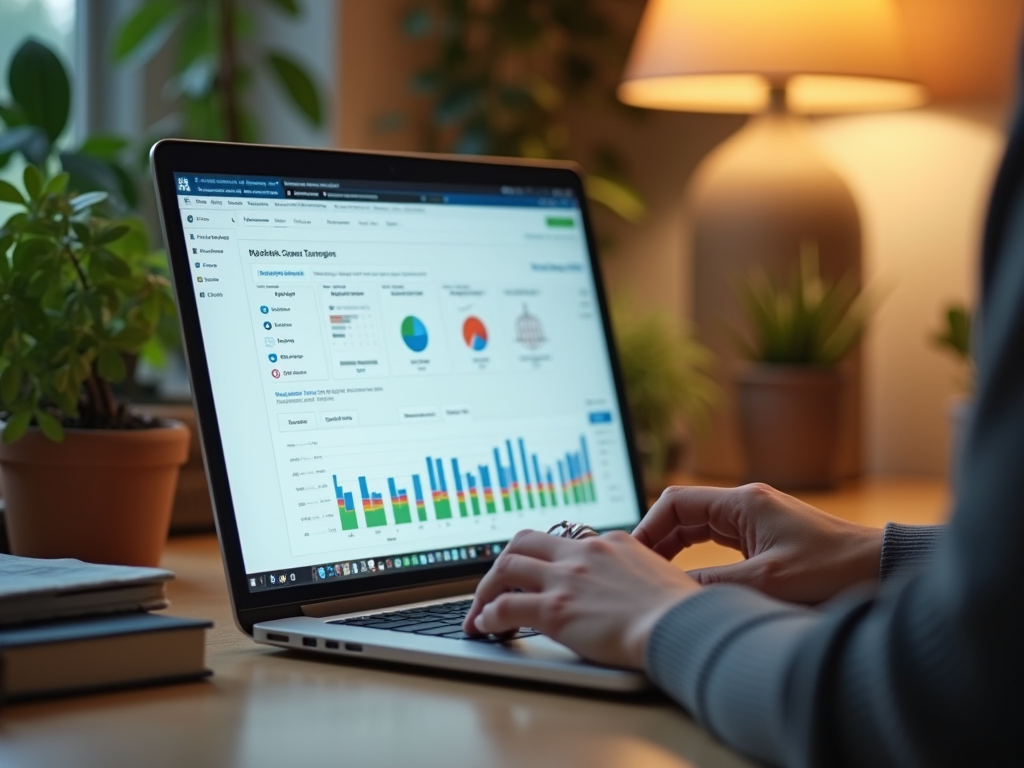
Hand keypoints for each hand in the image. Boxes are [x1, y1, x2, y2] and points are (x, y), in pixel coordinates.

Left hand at [462, 529, 699, 668]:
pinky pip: (506, 607)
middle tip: (495, 586)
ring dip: (486, 589)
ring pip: (506, 567)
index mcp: (611, 542)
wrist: (682, 626)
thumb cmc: (683, 612)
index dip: (542, 558)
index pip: (563, 541)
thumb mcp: (662, 576)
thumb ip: (639, 574)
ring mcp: (566, 579)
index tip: (534, 571)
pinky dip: (489, 616)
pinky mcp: (554, 609)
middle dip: (503, 563)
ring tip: (480, 611)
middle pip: (524, 542)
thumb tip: (638, 590)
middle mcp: (583, 553)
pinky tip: (486, 627)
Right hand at [633, 483, 883, 603]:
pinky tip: (688, 578)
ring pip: (698, 527)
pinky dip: (696, 555)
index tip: (633, 555)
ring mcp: (756, 518)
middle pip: (682, 513)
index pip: (675, 502)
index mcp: (742, 503)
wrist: (882, 570)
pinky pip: (716, 539)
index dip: (648, 527)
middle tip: (638, 570)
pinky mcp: (766, 536)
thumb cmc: (833, 571)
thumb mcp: (765, 583)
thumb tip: (669, 593)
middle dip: (657, 539)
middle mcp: (746, 504)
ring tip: (655, 575)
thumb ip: (711, 586)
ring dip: (674, 548)